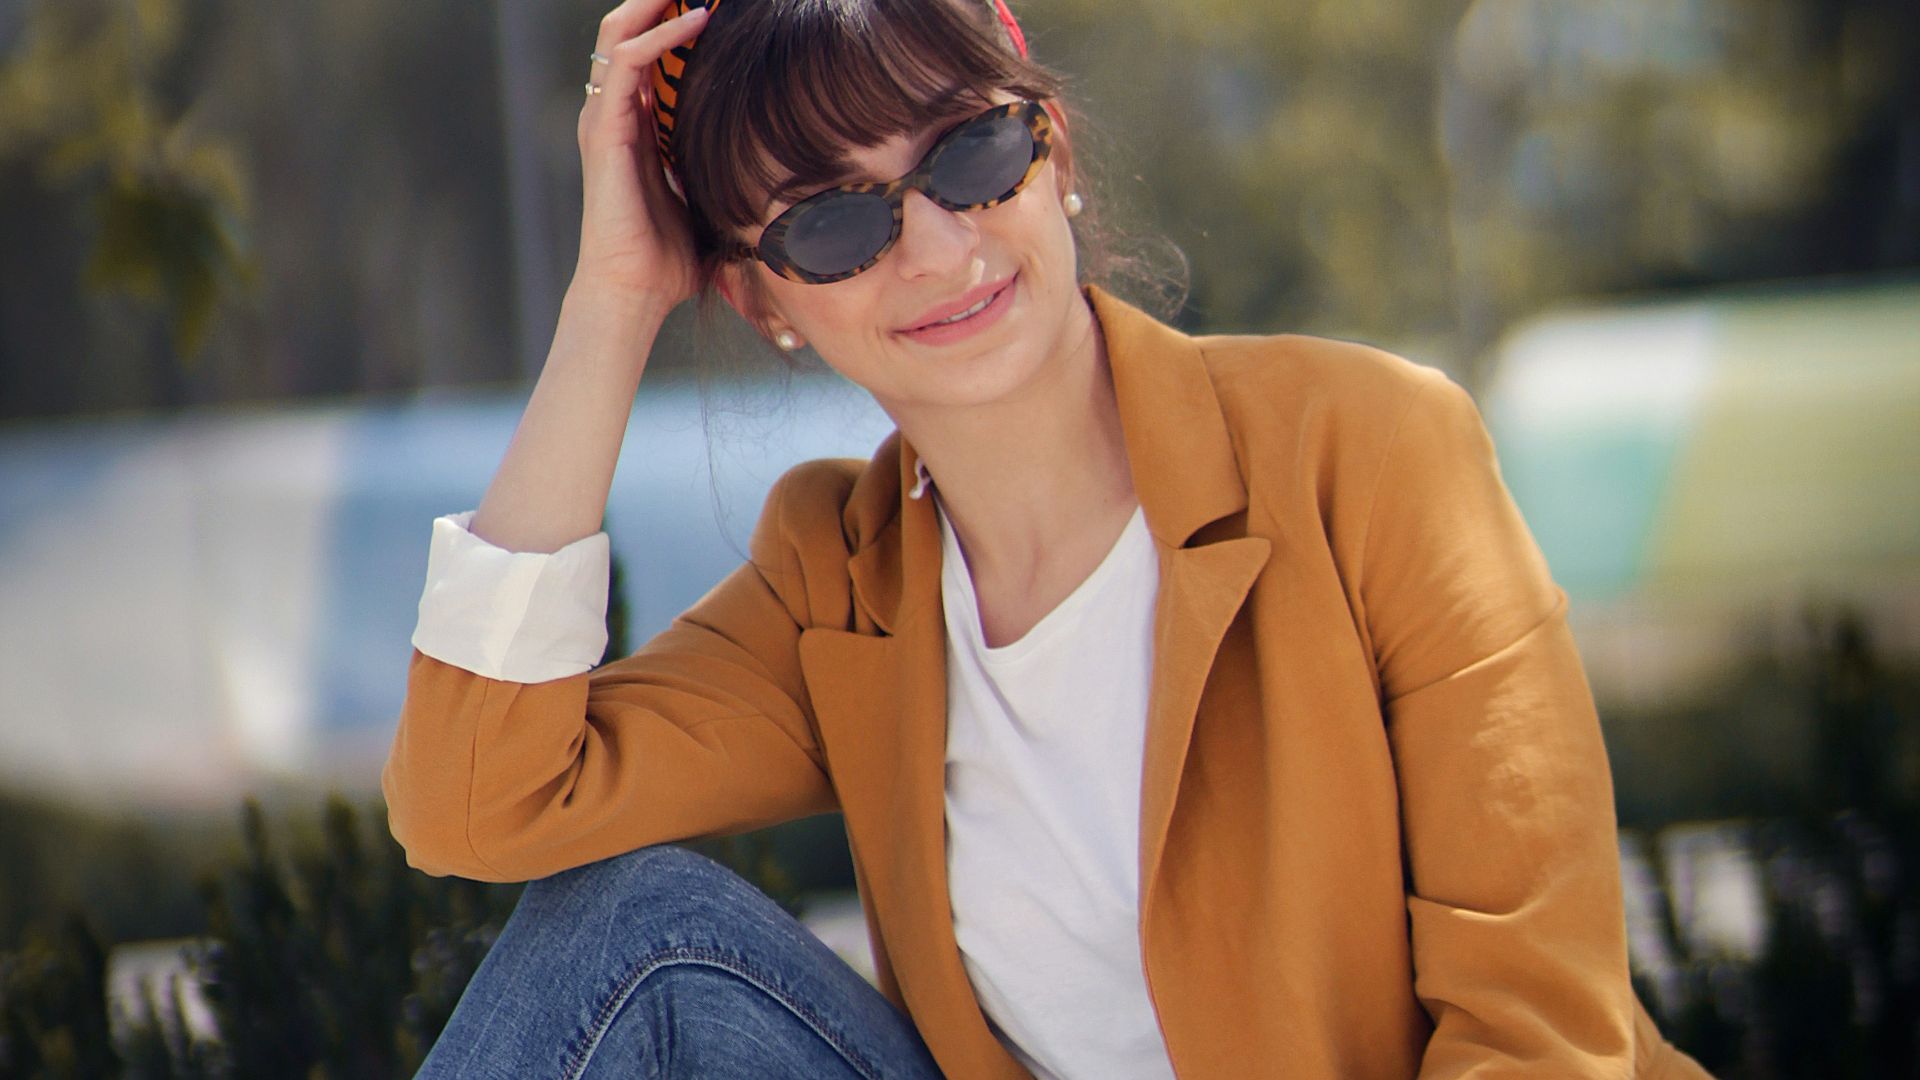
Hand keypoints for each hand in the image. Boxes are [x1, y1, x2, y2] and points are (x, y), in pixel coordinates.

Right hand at [572, 0, 712, 307]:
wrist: (636, 290)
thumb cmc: (670, 257)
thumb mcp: (705, 197)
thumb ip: (719, 169)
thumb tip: (772, 164)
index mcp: (635, 124)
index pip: (648, 51)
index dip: (675, 18)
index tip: (717, 1)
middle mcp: (615, 113)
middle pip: (630, 29)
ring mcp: (606, 118)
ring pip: (622, 31)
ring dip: (657, 0)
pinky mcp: (606, 129)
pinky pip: (628, 62)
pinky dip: (661, 35)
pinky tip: (695, 21)